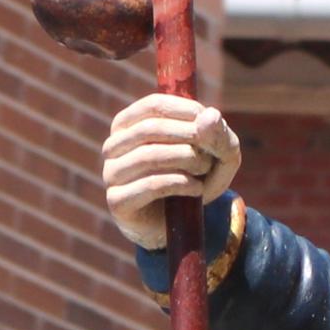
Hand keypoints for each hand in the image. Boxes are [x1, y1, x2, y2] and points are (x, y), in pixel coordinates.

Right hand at [101, 93, 241, 246]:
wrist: (178, 225)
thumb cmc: (194, 178)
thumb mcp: (215, 155)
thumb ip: (217, 134)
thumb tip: (211, 115)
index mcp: (128, 124)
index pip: (154, 105)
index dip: (186, 111)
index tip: (212, 125)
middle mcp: (114, 146)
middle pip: (150, 129)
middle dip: (188, 137)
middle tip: (211, 151)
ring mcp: (111, 173)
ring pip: (148, 156)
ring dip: (185, 160)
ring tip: (204, 169)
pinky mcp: (118, 201)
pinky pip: (150, 185)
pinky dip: (180, 184)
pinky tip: (197, 188)